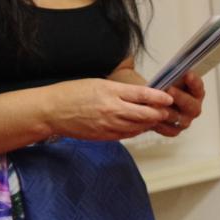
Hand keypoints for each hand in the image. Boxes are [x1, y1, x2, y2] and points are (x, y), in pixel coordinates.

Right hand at [43, 78, 173, 140]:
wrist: (50, 111)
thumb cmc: (72, 93)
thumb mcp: (99, 83)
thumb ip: (121, 90)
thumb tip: (142, 94)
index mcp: (110, 92)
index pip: (142, 95)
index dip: (159, 98)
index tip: (169, 98)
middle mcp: (112, 110)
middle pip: (145, 114)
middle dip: (159, 113)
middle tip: (166, 110)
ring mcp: (108, 125)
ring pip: (139, 127)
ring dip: (149, 123)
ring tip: (155, 118)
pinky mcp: (104, 136)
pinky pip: (127, 135)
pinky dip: (136, 130)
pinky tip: (139, 126)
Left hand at [152, 72, 204, 137]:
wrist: (147, 103)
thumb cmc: (157, 87)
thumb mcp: (160, 75)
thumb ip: (158, 67)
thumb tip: (134, 57)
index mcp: (195, 92)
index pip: (198, 87)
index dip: (194, 81)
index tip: (187, 73)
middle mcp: (193, 107)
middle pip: (192, 105)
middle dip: (181, 97)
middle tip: (170, 90)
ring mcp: (184, 120)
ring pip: (181, 119)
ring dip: (170, 112)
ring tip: (157, 105)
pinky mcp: (174, 130)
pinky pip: (170, 130)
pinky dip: (163, 125)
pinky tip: (153, 119)